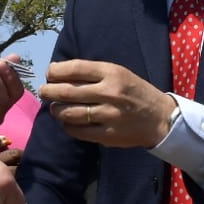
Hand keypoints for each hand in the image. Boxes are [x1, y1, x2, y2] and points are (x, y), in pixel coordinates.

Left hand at [38, 59, 174, 147]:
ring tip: (54, 108)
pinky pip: (78, 131)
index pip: (74, 68)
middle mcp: (109, 92)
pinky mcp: (107, 134)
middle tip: (43, 91)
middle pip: (67, 91)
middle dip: (48, 91)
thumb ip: (92, 72)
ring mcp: (108, 115)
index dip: (55, 71)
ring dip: (56, 110)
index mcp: (111, 73)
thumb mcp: (119, 73)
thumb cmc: (135, 91)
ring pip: (69, 113)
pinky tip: (67, 122)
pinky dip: (67, 126)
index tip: (49, 74)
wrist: (160, 118)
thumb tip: (58, 72)